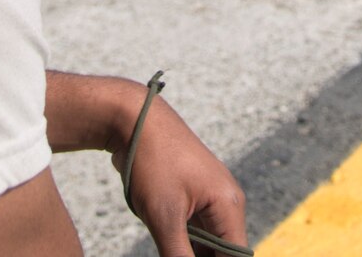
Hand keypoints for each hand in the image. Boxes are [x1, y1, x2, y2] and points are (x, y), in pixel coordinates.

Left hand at [111, 86, 247, 256]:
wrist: (133, 119)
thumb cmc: (152, 161)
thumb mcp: (165, 216)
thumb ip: (179, 256)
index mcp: (229, 205)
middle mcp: (224, 204)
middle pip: (223, 254)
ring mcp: (206, 201)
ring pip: (206, 246)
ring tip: (169, 251)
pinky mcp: (187, 200)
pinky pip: (192, 234)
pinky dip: (181, 249)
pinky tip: (168, 252)